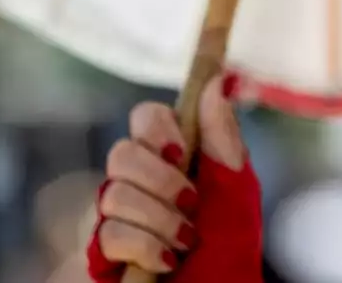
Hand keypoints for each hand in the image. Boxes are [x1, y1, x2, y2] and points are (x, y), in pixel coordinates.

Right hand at [88, 72, 262, 280]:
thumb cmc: (232, 246)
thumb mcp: (237, 189)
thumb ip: (223, 137)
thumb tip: (217, 80)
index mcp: (172, 157)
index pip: (145, 117)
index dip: (157, 128)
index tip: (182, 151)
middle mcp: (138, 181)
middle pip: (121, 153)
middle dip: (160, 180)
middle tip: (192, 203)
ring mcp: (118, 216)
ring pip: (113, 195)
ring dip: (161, 221)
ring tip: (186, 241)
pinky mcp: (104, 252)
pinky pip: (109, 235)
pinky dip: (146, 248)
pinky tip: (167, 261)